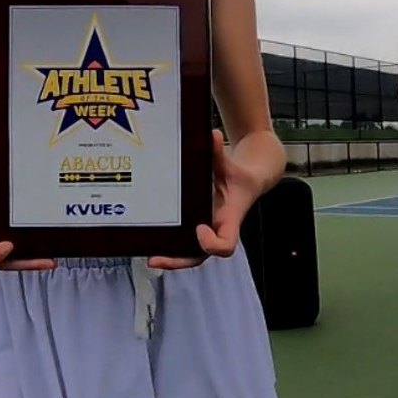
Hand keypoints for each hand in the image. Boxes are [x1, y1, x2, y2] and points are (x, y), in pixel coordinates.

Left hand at [148, 129, 261, 270]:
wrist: (250, 179)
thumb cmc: (241, 176)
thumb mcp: (232, 164)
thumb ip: (219, 153)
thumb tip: (211, 137)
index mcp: (229, 220)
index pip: (226, 245)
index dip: (212, 243)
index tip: (200, 229)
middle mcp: (216, 229)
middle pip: (199, 256)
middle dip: (178, 260)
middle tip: (156, 259)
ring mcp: (205, 230)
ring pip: (189, 253)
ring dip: (169, 256)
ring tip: (148, 255)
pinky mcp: (196, 226)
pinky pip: (183, 241)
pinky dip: (168, 244)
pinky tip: (149, 240)